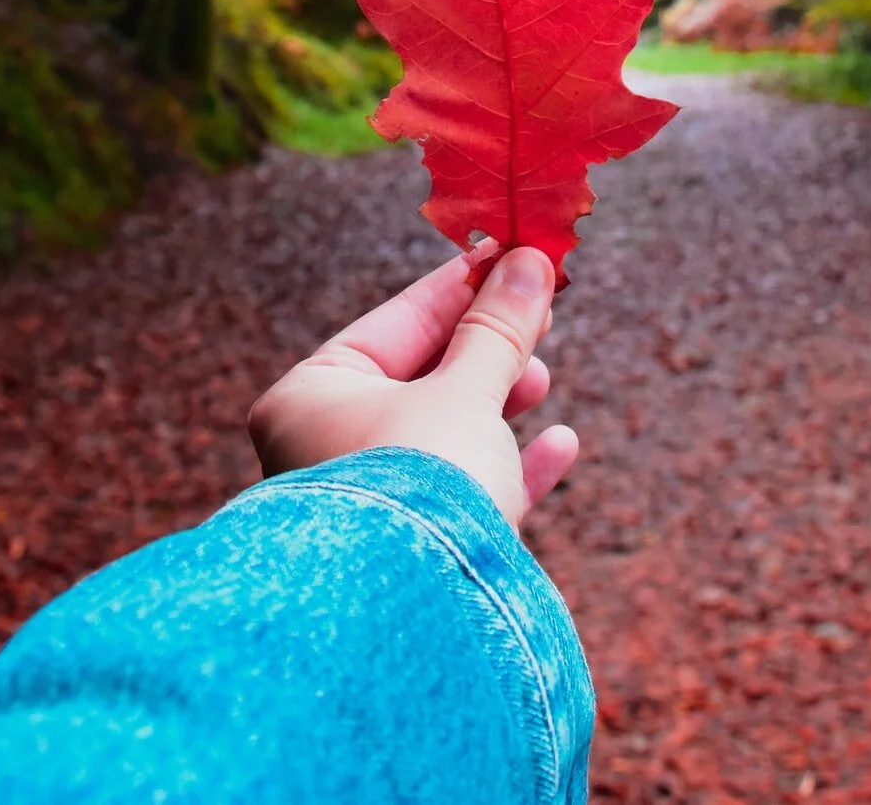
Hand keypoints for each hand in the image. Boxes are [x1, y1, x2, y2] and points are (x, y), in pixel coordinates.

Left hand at [247, 247, 580, 525]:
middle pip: (420, 378)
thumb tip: (528, 262)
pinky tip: (561, 445)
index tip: (512, 256)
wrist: (419, 613)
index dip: (460, 288)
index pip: (394, 323)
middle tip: (541, 308)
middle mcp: (324, 450)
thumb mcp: (466, 391)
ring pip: (442, 436)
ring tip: (541, 377)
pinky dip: (511, 468)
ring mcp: (368, 504)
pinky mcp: (413, 550)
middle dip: (485, 347)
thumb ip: (497, 329)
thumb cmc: (422, 483)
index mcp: (309, 398)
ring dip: (499, 403)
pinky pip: (464, 496)